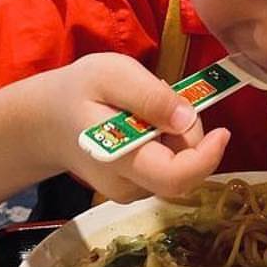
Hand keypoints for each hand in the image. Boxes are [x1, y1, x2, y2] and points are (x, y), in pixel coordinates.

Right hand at [37, 53, 230, 201]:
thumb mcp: (110, 75)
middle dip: (190, 133)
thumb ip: (149, 96)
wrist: (44, 122)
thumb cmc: (76, 92)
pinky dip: (166, 141)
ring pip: (178, 166)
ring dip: (176, 134)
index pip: (175, 178)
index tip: (222, 131)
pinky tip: (141, 122)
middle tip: (163, 95)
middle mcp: (129, 186)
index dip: (206, 158)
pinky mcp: (137, 186)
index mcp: (121, 161)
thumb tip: (186, 118)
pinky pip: (168, 164)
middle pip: (184, 170)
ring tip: (143, 107)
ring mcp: (133, 191)